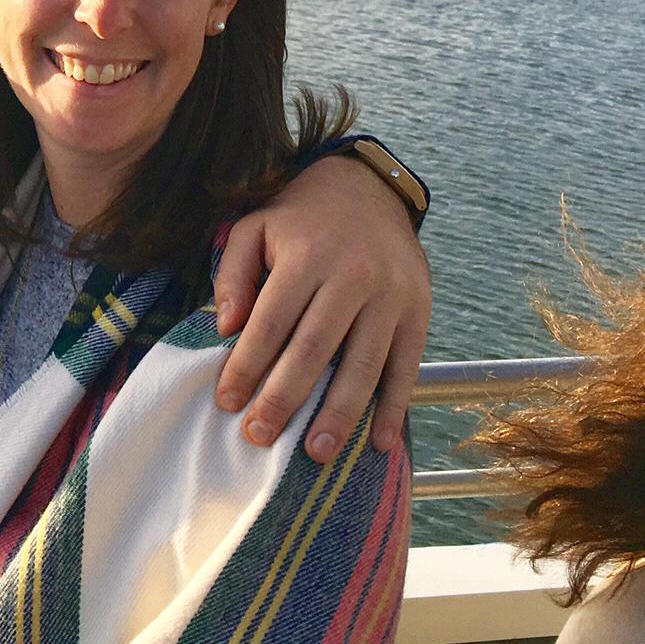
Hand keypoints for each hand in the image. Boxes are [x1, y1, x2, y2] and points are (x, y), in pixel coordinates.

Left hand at [212, 152, 429, 462]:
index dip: (247, 366)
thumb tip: (227, 328)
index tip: (227, 402)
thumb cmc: (300, 218)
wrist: (368, 189)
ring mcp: (390, 297)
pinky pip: (406, 367)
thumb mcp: (255, 227)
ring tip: (315, 454)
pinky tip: (376, 443)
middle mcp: (352, 277)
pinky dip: (393, 408)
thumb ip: (233, 273)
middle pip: (314, 350)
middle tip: (259, 437)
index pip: (271, 322)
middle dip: (284, 399)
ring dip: (339, 415)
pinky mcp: (418, 312)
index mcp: (307, 256)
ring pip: (363, 366)